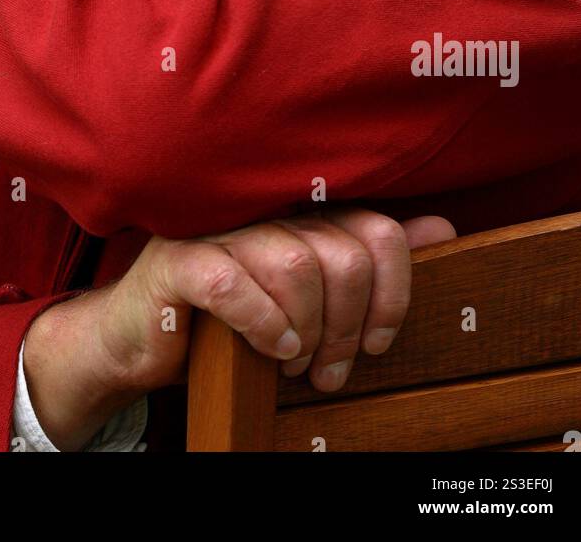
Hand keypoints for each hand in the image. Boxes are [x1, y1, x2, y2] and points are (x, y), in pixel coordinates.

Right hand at [97, 207, 455, 394]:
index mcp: (301, 212)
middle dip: (347, 327)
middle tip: (330, 370)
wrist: (139, 337)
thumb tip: (442, 228)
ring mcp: (218, 230)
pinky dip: (261, 322)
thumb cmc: (229, 315)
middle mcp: (263, 210)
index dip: (392, 293)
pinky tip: (269, 347)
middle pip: (341, 256)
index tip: (378, 342)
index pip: (377, 232)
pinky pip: (232, 281)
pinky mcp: (177, 260)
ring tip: (296, 362)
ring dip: (307, 330)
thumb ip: (369, 257)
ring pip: (295, 264)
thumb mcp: (308, 292)